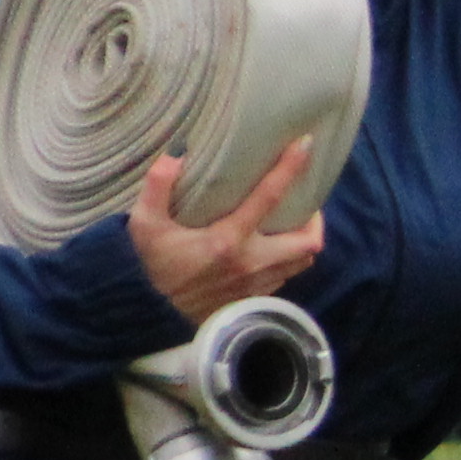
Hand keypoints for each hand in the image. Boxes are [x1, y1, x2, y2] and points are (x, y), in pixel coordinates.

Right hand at [128, 140, 322, 324]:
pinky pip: (289, 274)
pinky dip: (292, 258)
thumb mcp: (145, 226)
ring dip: (305, 239)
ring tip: (297, 220)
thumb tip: (176, 157)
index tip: (306, 145)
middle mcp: (252, 262)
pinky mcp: (259, 297)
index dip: (290, 169)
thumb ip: (157, 188)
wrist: (158, 314)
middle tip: (306, 199)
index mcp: (227, 240)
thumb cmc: (156, 265)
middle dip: (315, 218)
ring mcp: (259, 283)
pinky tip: (280, 244)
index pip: (269, 198)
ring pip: (304, 260)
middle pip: (307, 240)